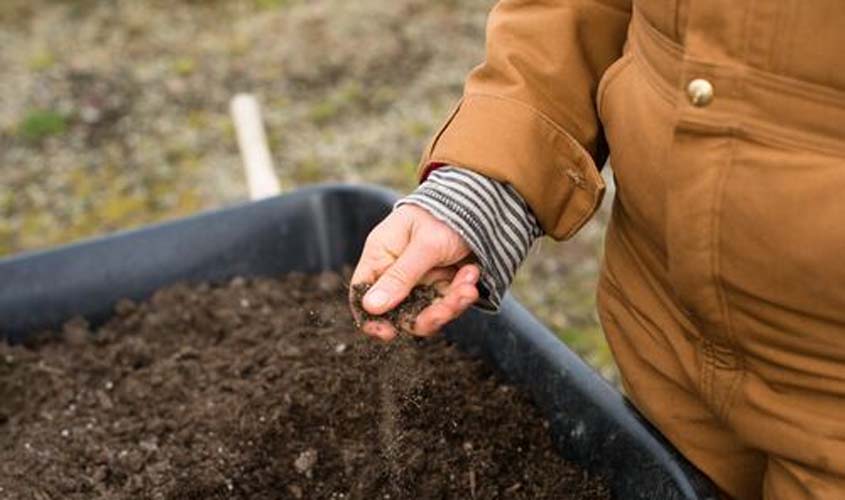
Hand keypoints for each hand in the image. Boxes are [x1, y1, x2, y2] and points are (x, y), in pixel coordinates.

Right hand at [350, 204, 479, 340]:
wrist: (478, 204)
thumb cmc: (443, 216)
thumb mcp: (424, 245)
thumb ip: (400, 276)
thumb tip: (370, 307)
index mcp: (381, 255)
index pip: (362, 292)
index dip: (370, 317)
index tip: (388, 333)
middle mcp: (396, 271)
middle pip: (399, 311)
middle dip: (427, 315)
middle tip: (450, 306)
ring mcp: (419, 280)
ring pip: (426, 312)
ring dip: (451, 304)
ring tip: (469, 285)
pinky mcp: (441, 284)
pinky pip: (446, 304)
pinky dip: (462, 293)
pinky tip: (472, 273)